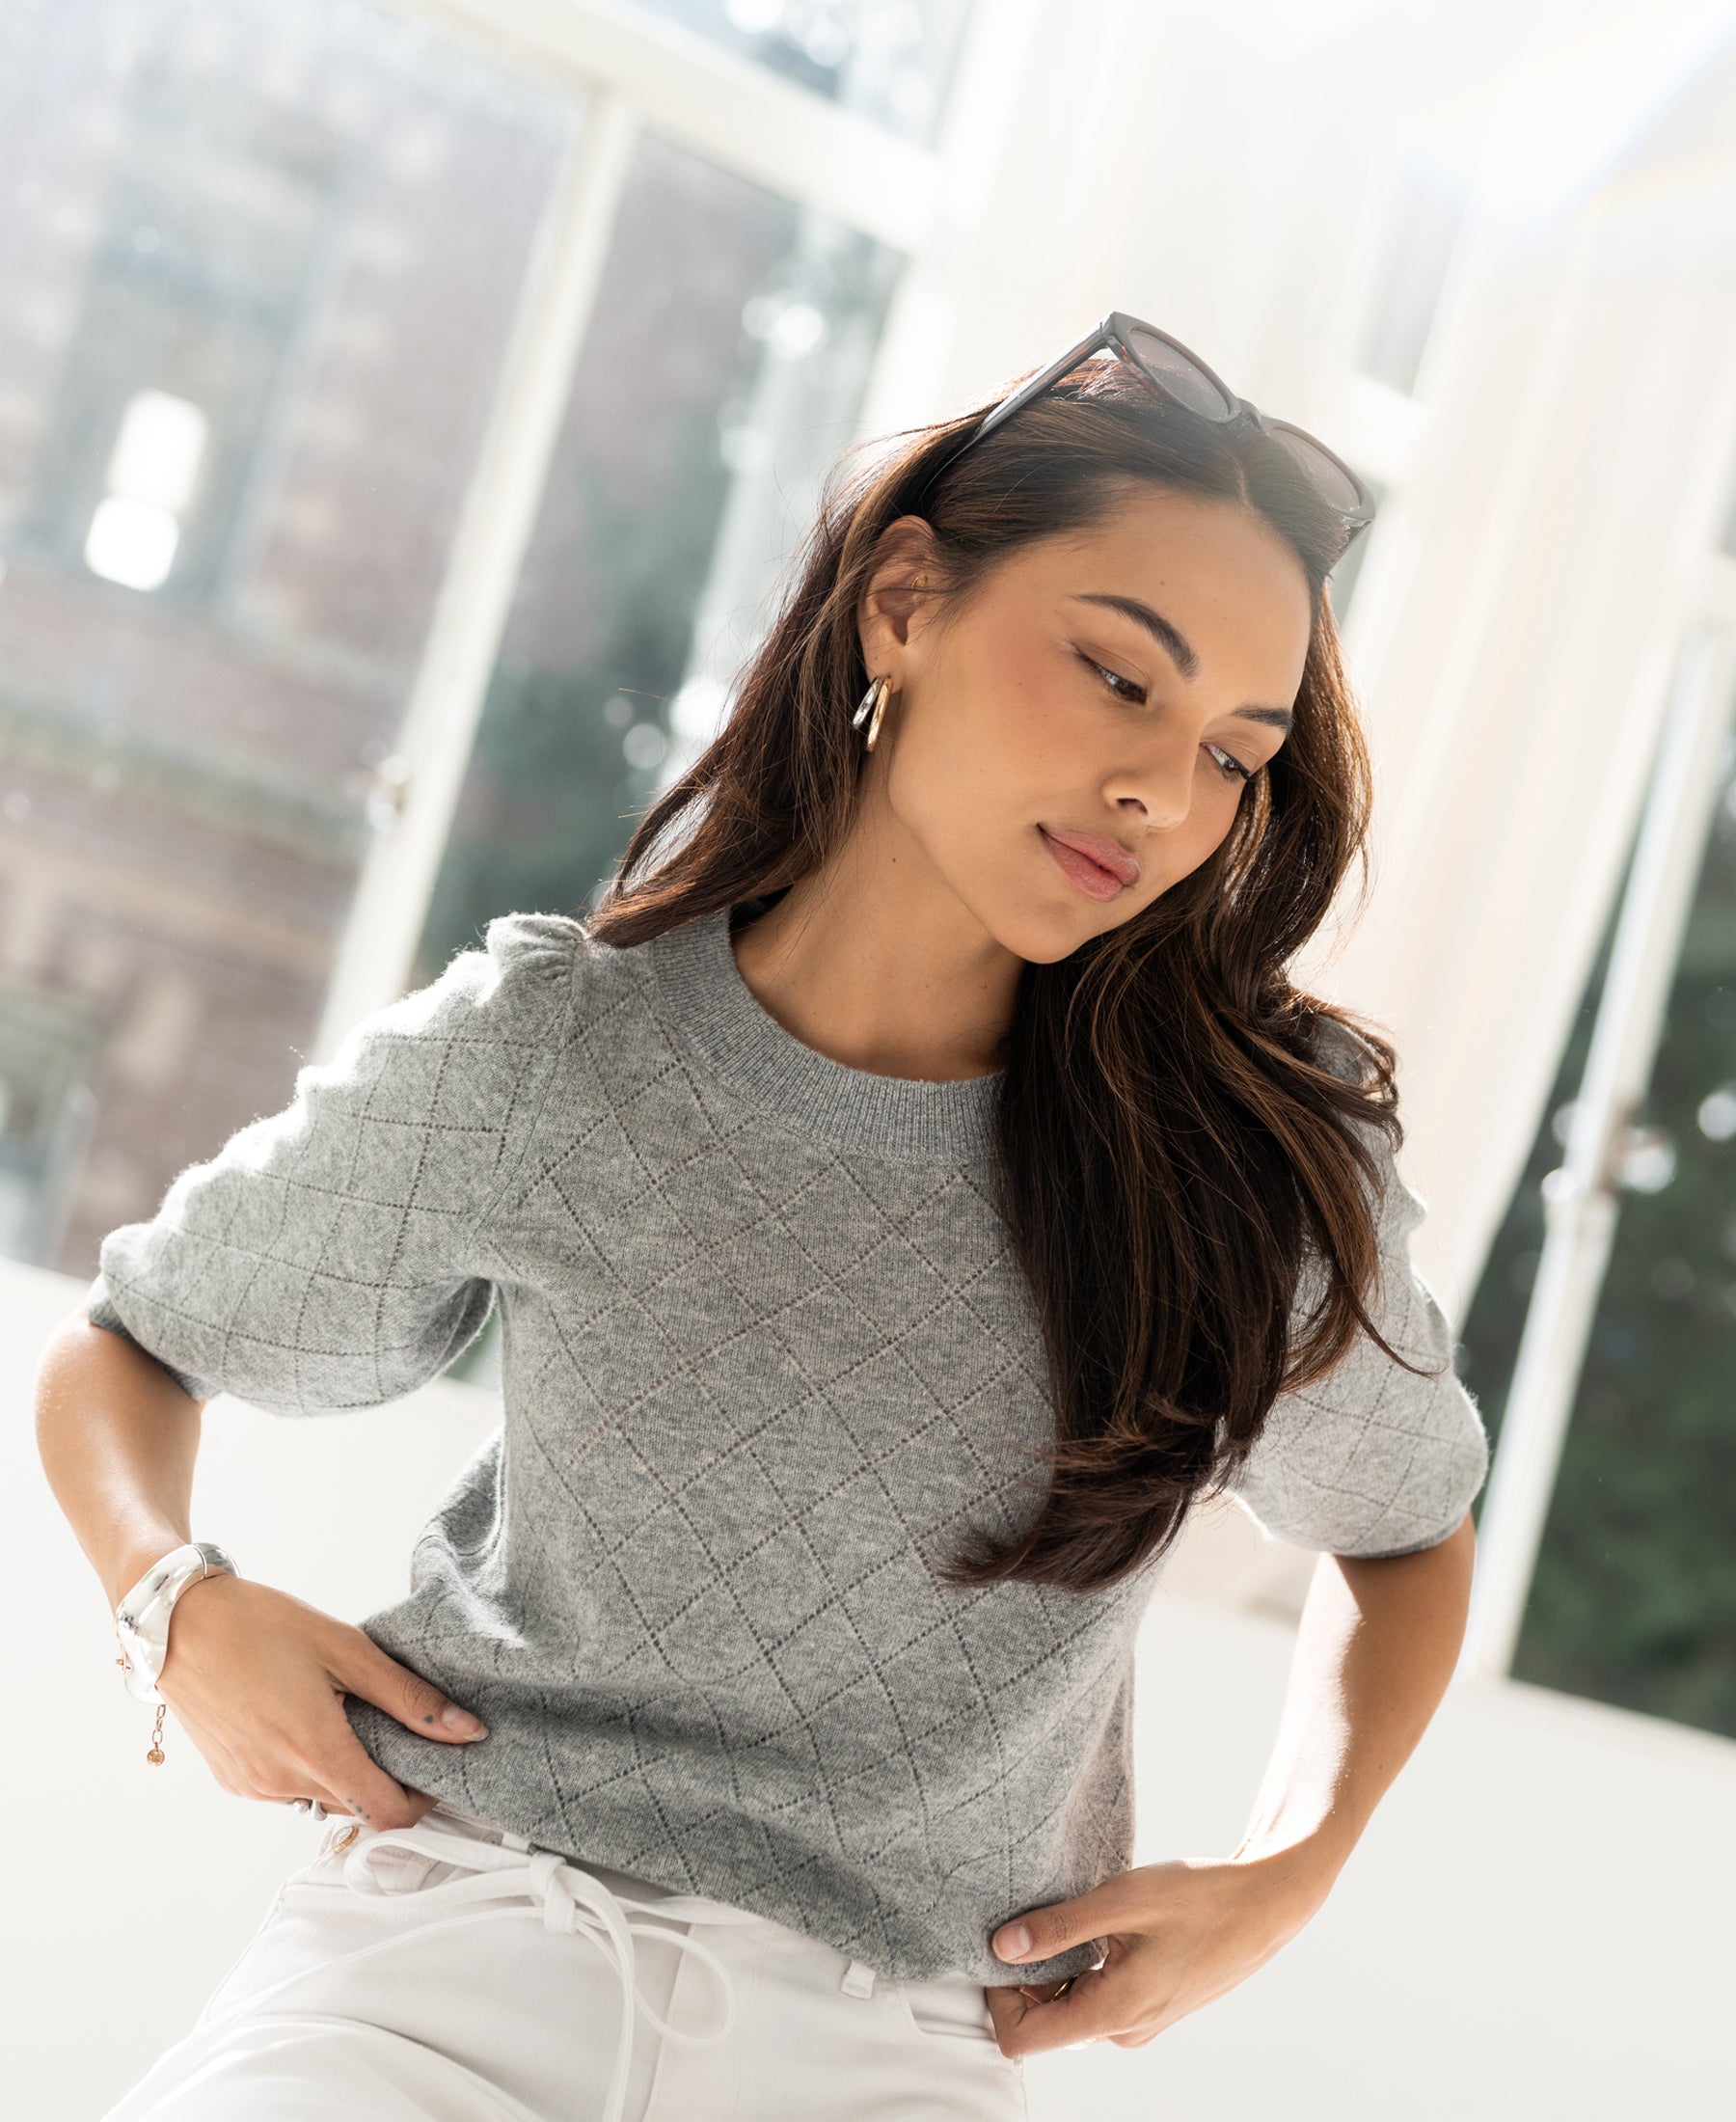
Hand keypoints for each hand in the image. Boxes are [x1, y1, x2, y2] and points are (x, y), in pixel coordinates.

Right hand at [152, 1573, 487, 1828]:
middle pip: (358, 1808)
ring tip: (351, 1717)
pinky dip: (311, 1770)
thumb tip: (466, 1732)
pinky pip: (289, 1792)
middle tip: (398, 1730)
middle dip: (388, 1780)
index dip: (423, 1798)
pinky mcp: (232, 1780)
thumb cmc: (260, 1625)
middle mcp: (281, 1782)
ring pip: (324, 1801)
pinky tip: (309, 1722)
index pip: (389, 1814)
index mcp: (316, 1751)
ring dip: (348, 1775)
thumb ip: (408, 1697)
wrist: (178, 1623)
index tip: (435, 1764)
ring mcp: (252, 1786)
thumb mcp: (346, 1649)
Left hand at [984, 1851, 1330, 2056]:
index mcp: (1114, 2013)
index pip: (1022, 2039)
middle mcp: (1124, 2032)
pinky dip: (1086, 1967)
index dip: (998, 1996)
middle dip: (1029, 1976)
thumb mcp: (1121, 1901)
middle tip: (1042, 1918)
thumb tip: (1000, 1948)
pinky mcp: (1151, 2008)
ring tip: (1080, 1916)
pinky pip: (1099, 1998)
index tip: (1006, 1946)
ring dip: (1060, 1967)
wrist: (1265, 1904)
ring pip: (1071, 2007)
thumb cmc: (1199, 1897)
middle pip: (1044, 2023)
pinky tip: (1105, 1927)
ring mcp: (1140, 2024)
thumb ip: (1058, 1928)